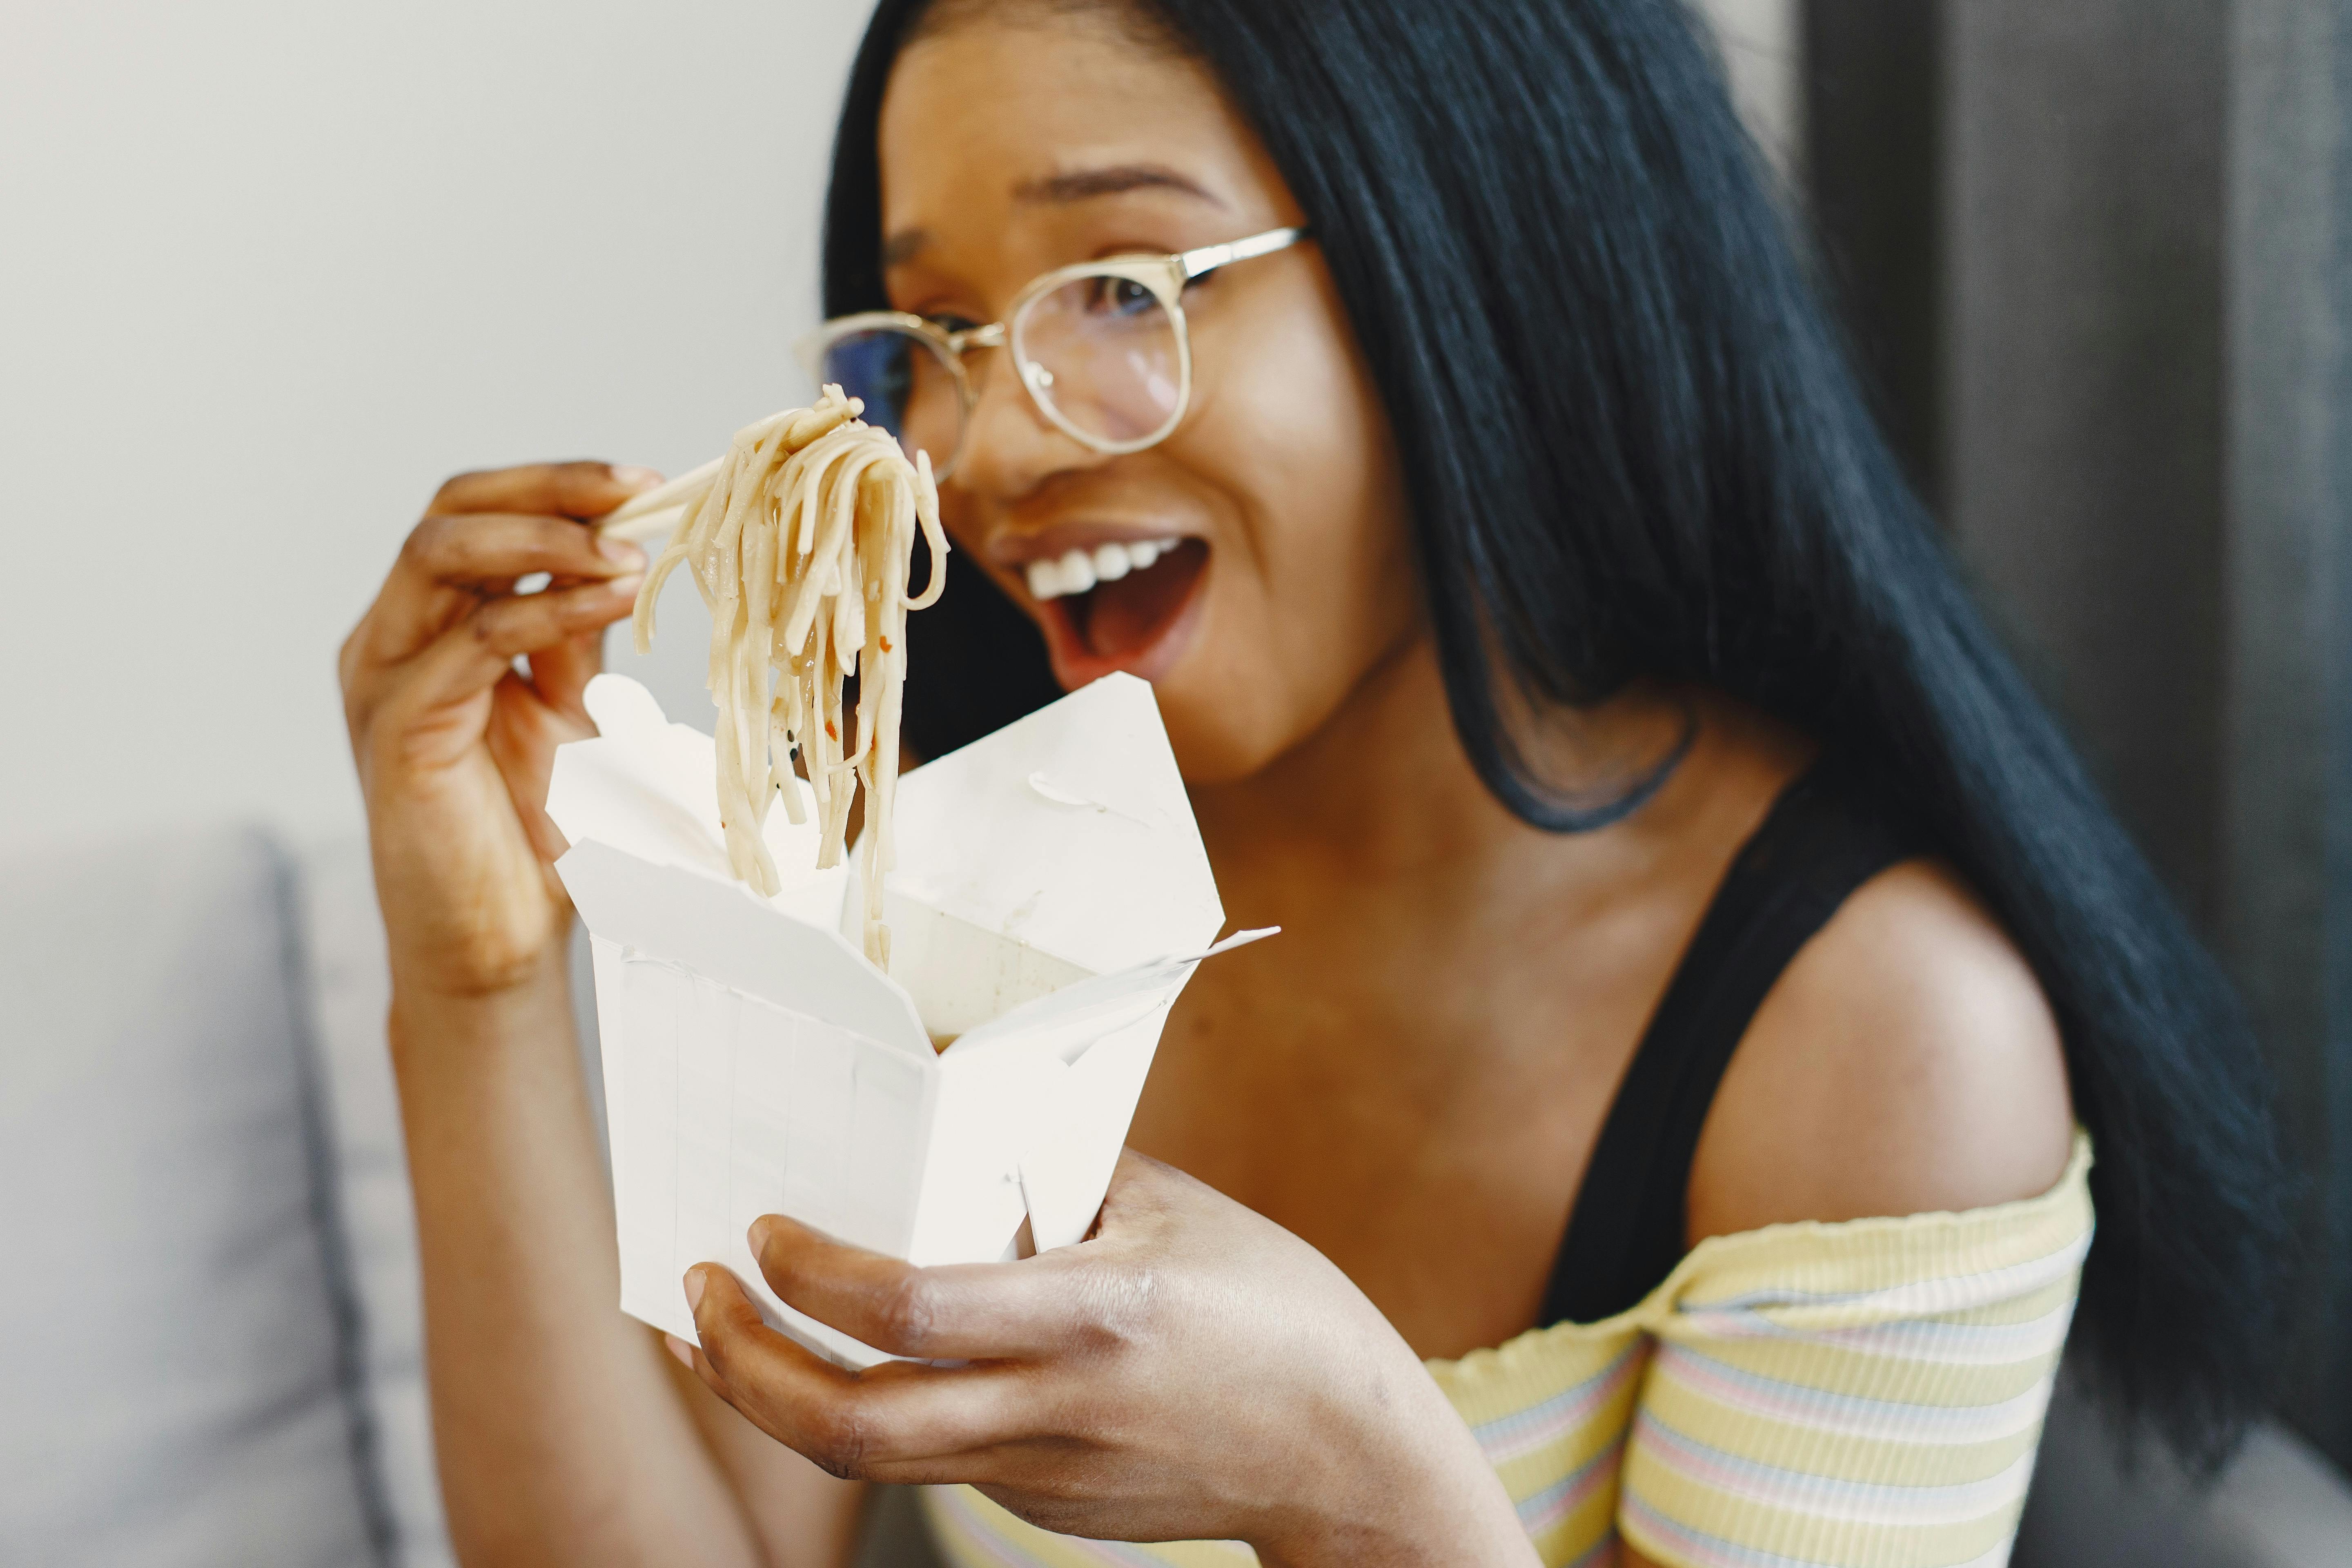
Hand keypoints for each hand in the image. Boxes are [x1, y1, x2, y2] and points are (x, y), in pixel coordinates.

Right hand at [340, 462, 654, 996]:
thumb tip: (619, 554)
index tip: (644, 481)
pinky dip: (549, 611)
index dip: (556, 486)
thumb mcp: (570, 708)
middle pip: (451, 513)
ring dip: (545, 538)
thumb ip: (574, 634)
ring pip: (441, 555)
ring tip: (628, 549)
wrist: (503, 940)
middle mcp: (392, 638)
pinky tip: (610, 601)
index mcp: (428, 626)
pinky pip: (472, 641)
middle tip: (637, 487)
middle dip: (548, 488)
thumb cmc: (536, 833)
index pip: (476, 514)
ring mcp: (385, 678)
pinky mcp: (400, 727)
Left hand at [677, 1152, 1536, 1567]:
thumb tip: (966, 1130)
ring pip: (869, 1458)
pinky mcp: (1046, 1506)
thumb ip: (1071, 1177)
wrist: (1348, 1452)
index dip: (814, 1275)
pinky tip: (846, 1362)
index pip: (912, 1311)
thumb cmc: (1276, 1309)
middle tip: (697, 1296)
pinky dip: (864, 1412)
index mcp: (1094, 1317)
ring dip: (775, 1398)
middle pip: (852, 1424)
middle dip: (747, 1363)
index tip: (764, 1230)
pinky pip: (931, 1461)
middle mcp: (1056, 1409)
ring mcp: (1045, 1474)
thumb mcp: (1178, 1212)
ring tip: (727, 1334)